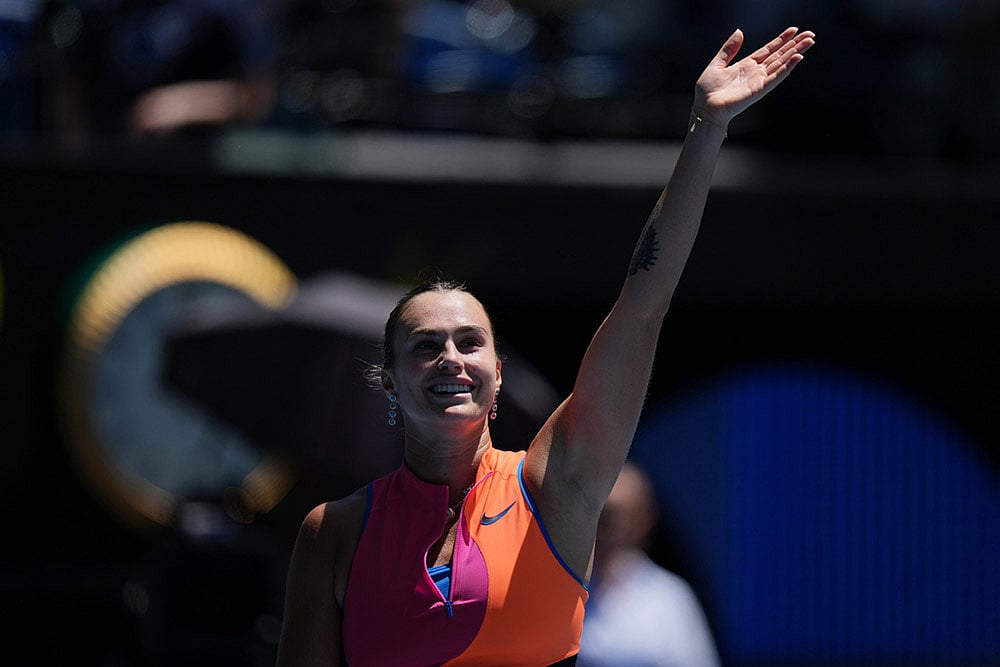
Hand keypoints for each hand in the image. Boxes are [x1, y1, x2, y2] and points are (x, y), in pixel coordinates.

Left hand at [693, 26, 814, 128]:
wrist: (705, 108)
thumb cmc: (708, 91)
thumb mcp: (717, 64)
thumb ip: (729, 49)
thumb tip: (739, 31)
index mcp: (747, 65)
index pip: (768, 49)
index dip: (781, 40)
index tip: (794, 30)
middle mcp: (756, 72)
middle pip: (779, 55)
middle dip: (794, 44)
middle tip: (810, 34)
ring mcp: (759, 81)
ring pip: (782, 64)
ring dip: (796, 52)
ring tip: (809, 42)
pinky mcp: (759, 90)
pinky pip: (776, 76)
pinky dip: (787, 67)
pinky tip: (797, 57)